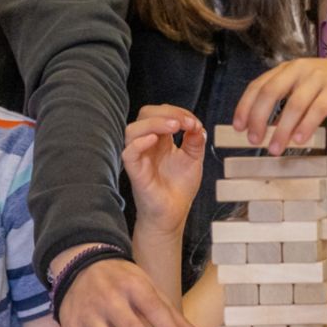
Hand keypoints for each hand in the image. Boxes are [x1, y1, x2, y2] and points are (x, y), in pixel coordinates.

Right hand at [121, 106, 204, 228]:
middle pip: (145, 114)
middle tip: (186, 123)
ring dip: (154, 123)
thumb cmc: (179, 188)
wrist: (173, 214)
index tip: (195, 124)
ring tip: (174, 127)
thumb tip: (197, 126)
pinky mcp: (135, 171)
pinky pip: (128, 153)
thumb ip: (195, 141)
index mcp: (161, 140)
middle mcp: (147, 144)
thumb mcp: (193, 159)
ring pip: (133, 129)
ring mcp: (140, 157)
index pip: (162, 113)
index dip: (178, 112)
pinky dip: (139, 143)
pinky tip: (155, 140)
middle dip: (167, 113)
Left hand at [236, 58, 326, 152]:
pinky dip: (305, 127)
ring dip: (281, 130)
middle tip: (254, 140)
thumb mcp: (304, 87)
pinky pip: (316, 110)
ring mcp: (319, 78)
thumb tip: (258, 124)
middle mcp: (300, 69)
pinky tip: (298, 141)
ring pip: (293, 105)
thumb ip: (284, 97)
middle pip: (271, 92)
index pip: (259, 85)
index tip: (238, 127)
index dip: (245, 106)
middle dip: (259, 118)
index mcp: (288, 68)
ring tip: (275, 149)